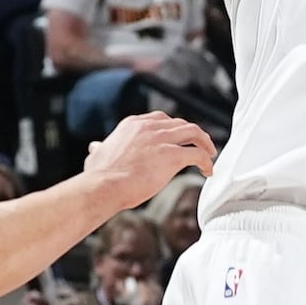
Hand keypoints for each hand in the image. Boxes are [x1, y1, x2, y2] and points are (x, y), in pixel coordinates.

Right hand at [83, 112, 217, 209]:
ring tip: (209, 153)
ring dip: (204, 142)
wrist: (104, 185)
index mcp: (133, 125)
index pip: (160, 119)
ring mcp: (162, 140)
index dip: (172, 128)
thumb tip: (95, 147)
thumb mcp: (98, 154)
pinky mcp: (173, 156)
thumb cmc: (100, 175)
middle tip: (199, 144)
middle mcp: (150, 127)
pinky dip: (206, 161)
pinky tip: (207, 170)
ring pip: (194, 132)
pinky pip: (198, 154)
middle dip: (192, 133)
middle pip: (180, 123)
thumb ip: (100, 148)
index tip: (178, 138)